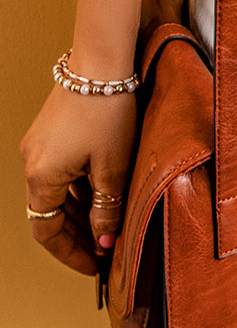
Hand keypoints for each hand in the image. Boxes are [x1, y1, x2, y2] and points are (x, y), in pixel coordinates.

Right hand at [20, 85, 136, 275]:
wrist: (101, 62)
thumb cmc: (106, 110)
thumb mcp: (112, 166)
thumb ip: (107, 208)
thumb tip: (105, 240)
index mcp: (40, 177)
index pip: (48, 232)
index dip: (72, 253)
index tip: (94, 264)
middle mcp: (32, 163)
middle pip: (50, 213)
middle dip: (77, 234)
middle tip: (104, 248)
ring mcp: (39, 146)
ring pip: (56, 192)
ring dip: (79, 210)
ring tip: (108, 223)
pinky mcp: (50, 132)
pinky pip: (60, 171)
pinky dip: (78, 186)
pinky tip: (101, 191)